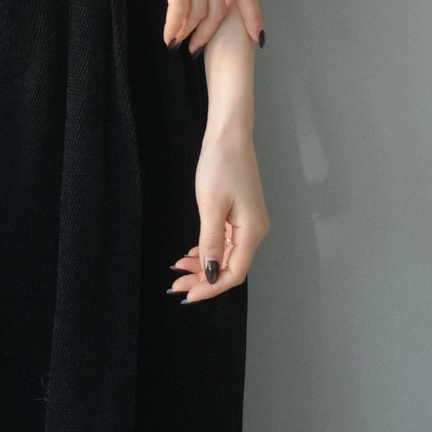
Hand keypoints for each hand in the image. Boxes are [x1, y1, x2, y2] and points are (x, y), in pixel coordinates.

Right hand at [123, 0, 263, 52]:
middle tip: (196, 47)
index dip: (252, 16)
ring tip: (177, 42)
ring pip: (198, 12)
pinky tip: (167, 35)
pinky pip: (179, 9)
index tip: (257, 37)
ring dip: (187, 32)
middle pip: (218, 9)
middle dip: (208, 33)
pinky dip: (174, 26)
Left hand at [168, 121, 269, 302]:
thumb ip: (210, 242)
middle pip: (230, 266)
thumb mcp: (211, 206)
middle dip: (203, 279)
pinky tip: (193, 254)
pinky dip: (209, 250)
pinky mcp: (241, 214)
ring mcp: (249, 223)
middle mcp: (255, 231)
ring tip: (179, 270)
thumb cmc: (221, 165)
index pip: (233, 273)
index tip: (188, 296)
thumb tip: (210, 273)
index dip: (211, 288)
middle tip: (176, 284)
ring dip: (204, 265)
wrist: (229, 135)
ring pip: (226, 255)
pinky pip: (226, 242)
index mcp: (252, 232)